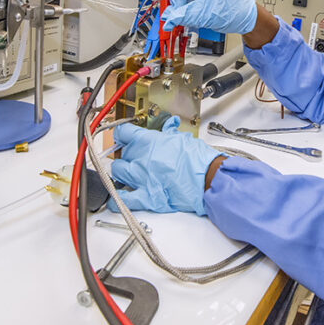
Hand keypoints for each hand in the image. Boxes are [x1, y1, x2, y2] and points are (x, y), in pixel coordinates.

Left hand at [106, 116, 222, 215]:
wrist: (208, 178)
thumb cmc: (198, 159)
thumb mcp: (182, 138)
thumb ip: (170, 132)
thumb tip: (169, 125)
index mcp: (149, 142)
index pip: (123, 133)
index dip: (122, 134)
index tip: (122, 136)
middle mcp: (141, 159)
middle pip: (120, 154)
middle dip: (126, 155)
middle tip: (134, 157)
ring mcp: (142, 178)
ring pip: (118, 172)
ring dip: (122, 172)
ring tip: (129, 173)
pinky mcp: (148, 197)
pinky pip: (125, 199)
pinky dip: (117, 199)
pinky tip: (115, 198)